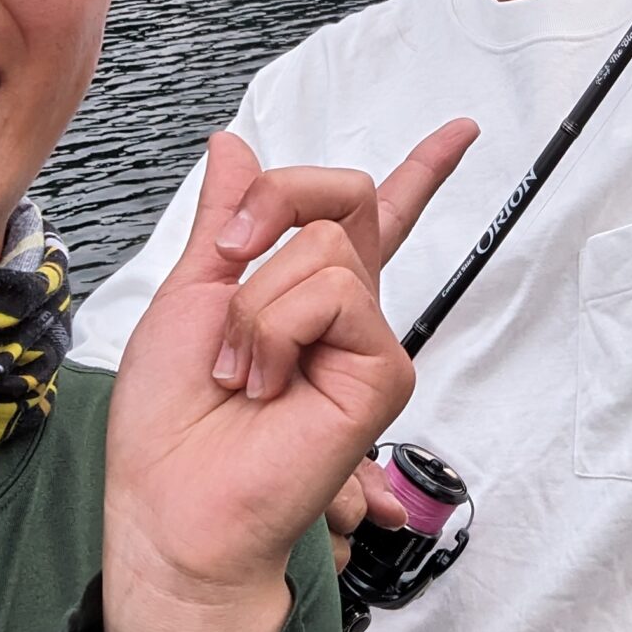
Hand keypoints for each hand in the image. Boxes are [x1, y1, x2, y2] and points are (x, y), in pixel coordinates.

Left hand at [99, 122, 476, 631]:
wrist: (171, 501)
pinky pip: (335, 294)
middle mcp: (344, 312)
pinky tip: (268, 384)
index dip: (424, 171)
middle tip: (229, 255)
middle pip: (346, 198)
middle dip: (275, 202)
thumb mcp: (186, 296)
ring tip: (243, 370)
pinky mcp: (382, 372)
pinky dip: (278, 328)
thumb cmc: (169, 421)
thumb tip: (234, 146)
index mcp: (303, 292)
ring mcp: (366, 340)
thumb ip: (225, 220)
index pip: (374, 217)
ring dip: (256, 304)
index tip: (463, 131)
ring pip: (325, 248)